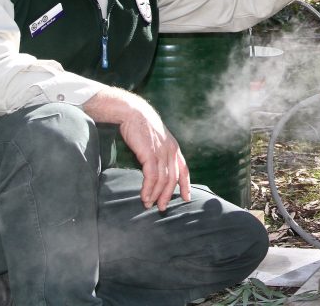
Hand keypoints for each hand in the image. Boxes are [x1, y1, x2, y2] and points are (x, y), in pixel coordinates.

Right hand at [84, 87, 190, 209]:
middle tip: (161, 208)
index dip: (186, 185)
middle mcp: (171, 151)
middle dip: (167, 195)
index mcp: (174, 148)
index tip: (186, 198)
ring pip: (162, 180)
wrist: (133, 112)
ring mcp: (161, 153)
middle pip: (173, 179)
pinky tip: (144, 196)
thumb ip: (160, 152)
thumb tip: (156, 167)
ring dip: (155, 195)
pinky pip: (151, 177)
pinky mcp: (149, 154)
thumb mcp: (156, 139)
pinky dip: (148, 189)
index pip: (184, 170)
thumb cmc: (142, 126)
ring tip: (148, 204)